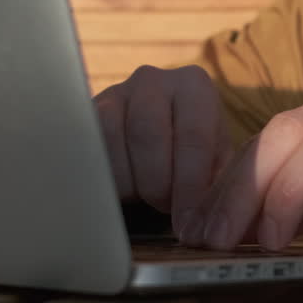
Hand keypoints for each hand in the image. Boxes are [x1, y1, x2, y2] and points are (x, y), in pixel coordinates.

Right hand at [93, 65, 232, 237]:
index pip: (193, 137)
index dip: (189, 186)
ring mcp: (112, 94)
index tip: (185, 221)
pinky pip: (85, 148)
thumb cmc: (189, 158)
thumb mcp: (214, 165)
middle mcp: (152, 80)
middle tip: (160, 208)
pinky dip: (99, 179)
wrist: (156, 144)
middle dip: (155, 184)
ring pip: (110, 141)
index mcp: (193, 87)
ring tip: (139, 197)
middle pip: (147, 135)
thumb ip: (218, 183)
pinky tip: (114, 193)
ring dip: (125, 182)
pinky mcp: (83, 115)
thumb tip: (206, 214)